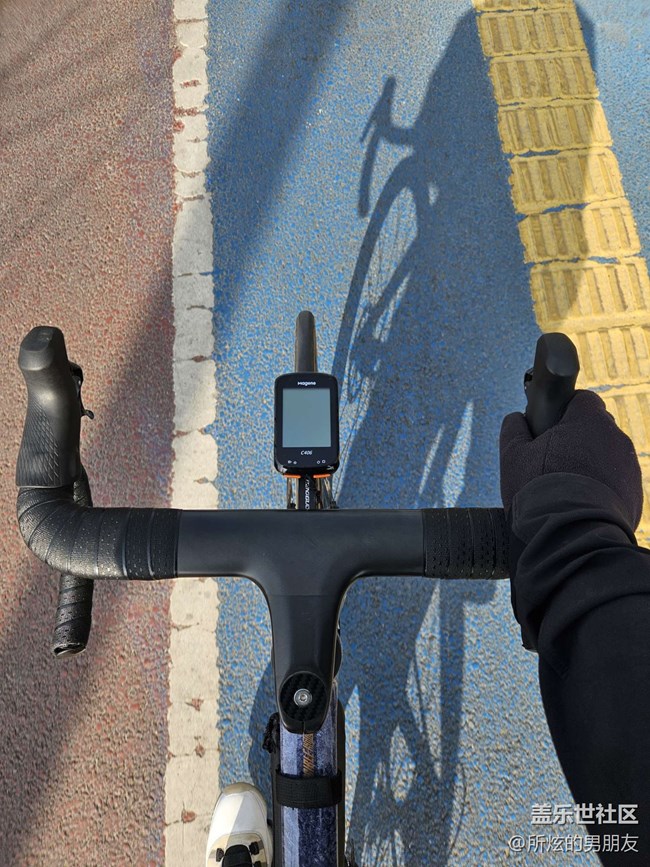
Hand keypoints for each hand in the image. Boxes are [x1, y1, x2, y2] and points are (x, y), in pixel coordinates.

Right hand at [499, 389, 643, 531]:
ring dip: (589, 466)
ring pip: (607, 458)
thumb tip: (516, 418)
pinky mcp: (635, 496)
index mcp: (589, 421)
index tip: (549, 428)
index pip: (582, 400)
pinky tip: (580, 506)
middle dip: (576, 440)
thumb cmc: (540, 491)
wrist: (572, 537)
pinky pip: (616, 484)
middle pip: (596, 429)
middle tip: (552, 462)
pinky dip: (600, 490)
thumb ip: (514, 429)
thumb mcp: (513, 456)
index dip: (564, 410)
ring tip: (565, 490)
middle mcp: (616, 439)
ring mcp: (629, 469)